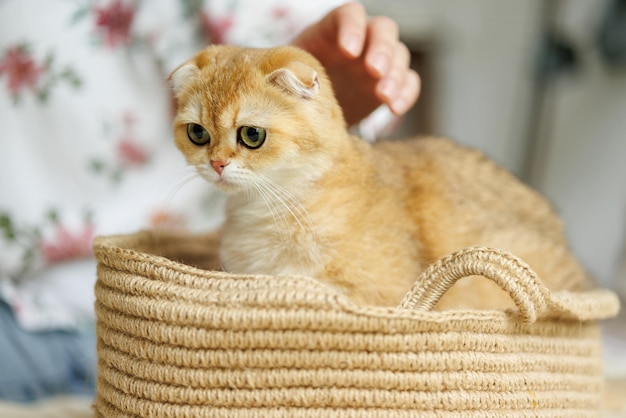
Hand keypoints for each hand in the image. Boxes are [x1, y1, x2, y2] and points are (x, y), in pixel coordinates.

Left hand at [292, 2, 420, 125]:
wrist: (310, 114)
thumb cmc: (295, 89)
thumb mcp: (289, 76)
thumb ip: (293, 72)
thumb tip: (290, 82)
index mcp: (332, 30)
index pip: (350, 15)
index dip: (352, 28)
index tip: (347, 51)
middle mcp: (361, 40)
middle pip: (383, 29)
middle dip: (382, 49)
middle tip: (374, 71)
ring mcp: (379, 61)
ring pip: (400, 54)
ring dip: (395, 74)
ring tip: (383, 96)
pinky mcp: (390, 84)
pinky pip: (409, 82)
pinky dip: (406, 93)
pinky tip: (394, 109)